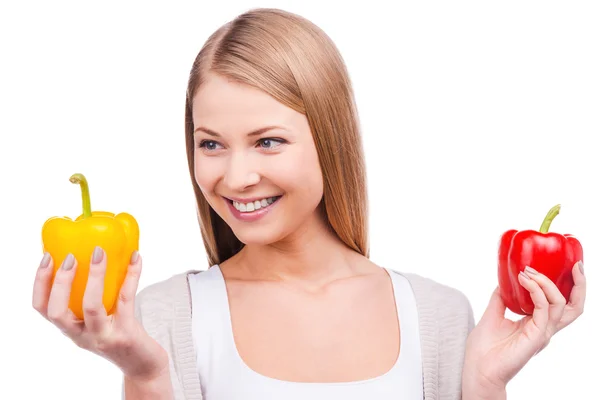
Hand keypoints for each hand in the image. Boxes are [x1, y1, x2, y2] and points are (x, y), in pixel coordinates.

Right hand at [32, 248, 168, 381]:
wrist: (142, 364)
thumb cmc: (119, 335)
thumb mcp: (97, 321)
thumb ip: (91, 298)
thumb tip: (94, 254)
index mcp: (71, 329)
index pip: (42, 309)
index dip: (40, 283)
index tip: (47, 258)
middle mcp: (82, 336)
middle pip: (57, 312)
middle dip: (60, 282)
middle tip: (69, 257)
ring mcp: (103, 336)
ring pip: (91, 306)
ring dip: (94, 276)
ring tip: (98, 253)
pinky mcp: (126, 333)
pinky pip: (126, 299)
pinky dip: (131, 275)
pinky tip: (135, 258)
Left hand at [462, 261, 585, 394]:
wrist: (477, 369)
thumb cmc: (484, 347)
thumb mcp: (493, 313)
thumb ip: (501, 297)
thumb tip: (504, 279)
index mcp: (537, 323)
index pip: (563, 303)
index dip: (570, 286)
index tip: (569, 265)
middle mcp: (544, 328)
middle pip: (574, 306)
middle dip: (579, 285)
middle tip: (574, 265)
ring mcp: (542, 333)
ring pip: (561, 305)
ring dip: (546, 283)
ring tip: (529, 272)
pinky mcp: (535, 337)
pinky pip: (543, 310)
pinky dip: (536, 292)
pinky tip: (525, 281)